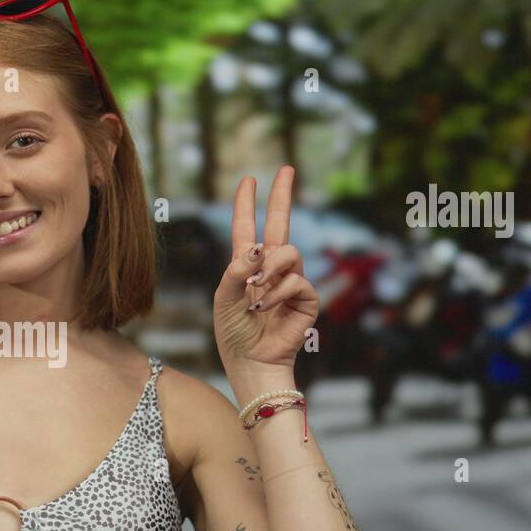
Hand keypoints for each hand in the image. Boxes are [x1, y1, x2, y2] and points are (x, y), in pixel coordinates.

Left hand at [213, 166, 319, 371]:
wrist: (250, 361)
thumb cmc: (233, 333)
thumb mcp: (224, 298)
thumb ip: (236, 269)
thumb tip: (258, 247)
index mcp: (246, 267)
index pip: (247, 228)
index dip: (246, 204)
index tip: (248, 180)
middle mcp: (269, 269)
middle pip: (280, 223)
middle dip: (281, 195)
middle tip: (286, 169)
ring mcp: (290, 281)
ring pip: (288, 251)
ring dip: (270, 267)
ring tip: (257, 289)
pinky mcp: (306, 298)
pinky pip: (296, 280)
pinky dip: (278, 293)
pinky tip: (265, 310)